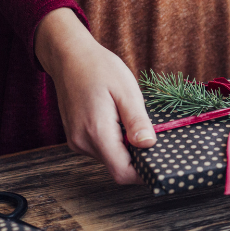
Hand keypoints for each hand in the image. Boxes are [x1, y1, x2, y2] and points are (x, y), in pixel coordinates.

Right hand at [34, 8, 156, 183]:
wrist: (69, 55)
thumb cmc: (99, 68)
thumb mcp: (126, 91)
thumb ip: (137, 121)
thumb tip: (149, 145)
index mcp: (97, 132)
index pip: (122, 173)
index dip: (143, 174)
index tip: (160, 164)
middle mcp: (83, 142)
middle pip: (117, 166)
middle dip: (137, 157)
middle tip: (151, 134)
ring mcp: (77, 141)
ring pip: (109, 158)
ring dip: (126, 147)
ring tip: (130, 120)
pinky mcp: (76, 137)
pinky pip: (101, 148)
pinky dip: (114, 141)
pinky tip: (118, 119)